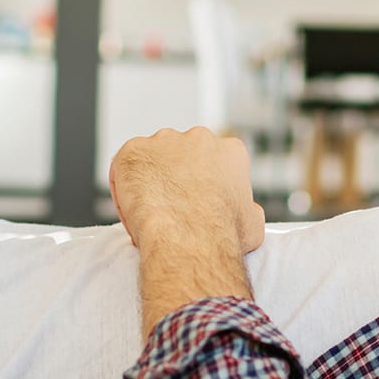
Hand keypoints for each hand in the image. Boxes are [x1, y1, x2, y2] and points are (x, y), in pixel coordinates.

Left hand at [109, 127, 265, 254]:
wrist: (189, 241)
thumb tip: (246, 212)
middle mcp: (199, 138)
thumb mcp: (253, 224)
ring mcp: (164, 141)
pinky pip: (125, 165)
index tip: (199, 200)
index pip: (216, 159)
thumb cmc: (222, 235)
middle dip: (178, 174)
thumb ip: (247, 209)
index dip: (207, 182)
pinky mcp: (134, 150)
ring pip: (154, 157)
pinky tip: (133, 206)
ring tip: (151, 209)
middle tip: (173, 204)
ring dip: (152, 177)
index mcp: (231, 151)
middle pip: (184, 153)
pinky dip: (125, 183)